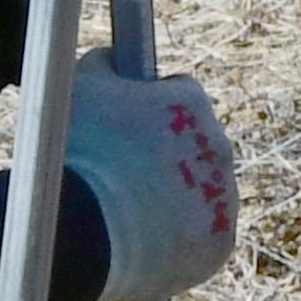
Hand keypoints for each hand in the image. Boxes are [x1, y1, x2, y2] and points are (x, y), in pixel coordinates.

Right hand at [57, 59, 237, 300]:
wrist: (82, 231)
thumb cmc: (77, 152)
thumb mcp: (78, 86)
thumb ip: (104, 62)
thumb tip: (112, 56)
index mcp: (191, 102)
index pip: (180, 93)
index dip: (151, 107)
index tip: (127, 126)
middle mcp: (219, 146)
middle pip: (195, 146)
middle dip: (166, 155)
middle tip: (122, 172)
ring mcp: (224, 199)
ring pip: (202, 193)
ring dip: (173, 198)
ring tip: (125, 211)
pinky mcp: (219, 244)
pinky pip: (202, 237)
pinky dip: (178, 239)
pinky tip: (142, 240)